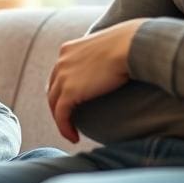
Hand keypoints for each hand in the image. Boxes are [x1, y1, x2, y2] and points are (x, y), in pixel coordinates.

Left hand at [47, 18, 146, 143]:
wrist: (130, 46)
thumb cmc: (128, 45)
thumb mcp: (105, 48)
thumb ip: (98, 57)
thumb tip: (109, 66)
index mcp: (68, 49)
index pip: (58, 73)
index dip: (63, 90)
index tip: (72, 102)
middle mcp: (61, 61)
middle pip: (53, 89)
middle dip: (58, 106)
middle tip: (69, 120)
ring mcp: (63, 76)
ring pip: (54, 104)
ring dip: (61, 120)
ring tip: (72, 133)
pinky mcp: (69, 91)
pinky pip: (61, 115)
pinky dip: (64, 128)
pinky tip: (74, 137)